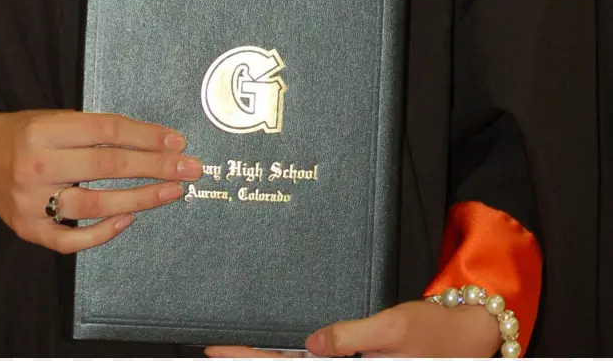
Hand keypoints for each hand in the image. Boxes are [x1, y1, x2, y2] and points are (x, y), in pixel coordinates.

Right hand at [0, 108, 203, 253]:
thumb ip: (94, 130)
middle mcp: (36, 166)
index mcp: (43, 130)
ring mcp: (31, 203)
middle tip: (188, 168)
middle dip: (154, 167)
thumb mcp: (54, 117)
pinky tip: (129, 218)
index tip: (177, 142)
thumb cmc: (24, 133)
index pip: (106, 131)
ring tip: (169, 192)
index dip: (146, 136)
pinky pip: (73, 239)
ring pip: (95, 206)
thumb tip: (152, 142)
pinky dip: (105, 232)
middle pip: (106, 167)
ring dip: (139, 199)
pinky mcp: (28, 231)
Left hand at [204, 298, 502, 356]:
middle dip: (253, 360)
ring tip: (235, 350)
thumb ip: (352, 337)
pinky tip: (279, 352)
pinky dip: (295, 358)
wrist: (468, 338)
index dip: (252, 359)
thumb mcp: (393, 326)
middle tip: (214, 349)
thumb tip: (313, 344)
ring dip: (271, 359)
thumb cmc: (434, 330)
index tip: (218, 349)